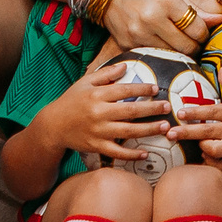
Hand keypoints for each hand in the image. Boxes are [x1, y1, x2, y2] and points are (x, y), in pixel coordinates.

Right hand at [34, 57, 170, 161]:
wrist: (53, 125)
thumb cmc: (71, 101)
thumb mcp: (85, 83)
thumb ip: (105, 74)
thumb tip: (125, 66)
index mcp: (97, 95)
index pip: (124, 90)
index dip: (142, 89)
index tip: (156, 88)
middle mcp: (99, 113)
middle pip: (130, 111)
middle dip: (152, 109)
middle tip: (168, 106)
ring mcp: (98, 132)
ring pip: (128, 132)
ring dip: (148, 130)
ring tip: (165, 127)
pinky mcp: (96, 147)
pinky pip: (117, 152)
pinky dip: (131, 155)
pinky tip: (145, 153)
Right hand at [103, 0, 221, 54]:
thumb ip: (195, 9)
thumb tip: (218, 20)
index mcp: (166, 1)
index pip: (197, 28)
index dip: (204, 33)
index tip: (202, 32)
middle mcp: (152, 18)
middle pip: (186, 46)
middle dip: (195, 46)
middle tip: (194, 42)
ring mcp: (138, 33)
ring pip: (170, 55)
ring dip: (179, 53)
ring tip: (179, 43)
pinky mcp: (127, 44)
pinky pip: (153, 56)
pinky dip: (161, 53)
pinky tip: (163, 45)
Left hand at [172, 70, 221, 171]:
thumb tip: (220, 68)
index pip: (214, 111)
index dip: (195, 112)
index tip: (180, 112)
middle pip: (209, 131)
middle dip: (187, 132)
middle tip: (170, 133)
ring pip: (214, 150)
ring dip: (202, 148)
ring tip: (197, 144)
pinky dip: (211, 163)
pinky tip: (205, 157)